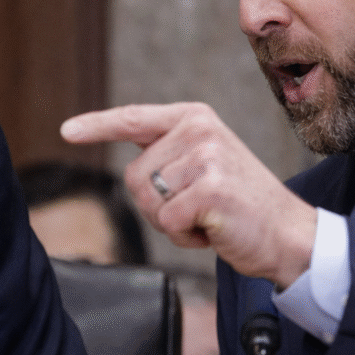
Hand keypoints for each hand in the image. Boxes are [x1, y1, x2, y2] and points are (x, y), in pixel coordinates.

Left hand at [61, 102, 316, 287]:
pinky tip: (214, 228)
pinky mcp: (210, 189)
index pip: (133, 119)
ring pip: (148, 201)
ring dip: (172, 222)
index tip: (67, 131)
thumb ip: (170, 155)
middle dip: (157, 204)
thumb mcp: (206, 164)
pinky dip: (185, 237)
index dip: (97, 126)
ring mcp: (206, 157)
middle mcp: (199, 129)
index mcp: (195, 117)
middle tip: (199, 207)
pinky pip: (166, 222)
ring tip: (209, 215)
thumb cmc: (240, 204)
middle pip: (134, 176)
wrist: (288, 234)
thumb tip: (134, 169)